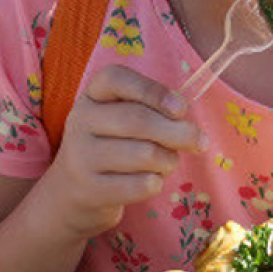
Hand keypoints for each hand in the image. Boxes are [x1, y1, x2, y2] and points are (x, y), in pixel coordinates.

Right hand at [40, 64, 205, 239]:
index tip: (181, 108)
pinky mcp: (88, 190)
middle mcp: (80, 120)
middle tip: (200, 141)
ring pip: (144, 154)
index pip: (116, 78)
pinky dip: (155, 183)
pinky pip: (138, 185)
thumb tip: (191, 127)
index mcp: (92, 95)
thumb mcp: (123, 119)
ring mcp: (80, 156)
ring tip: (168, 163)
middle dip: (178, 132)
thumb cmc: (112, 146)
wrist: (72, 193)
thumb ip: (153, 112)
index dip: (153, 91)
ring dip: (168, 160)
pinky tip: (152, 181)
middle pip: (138, 120)